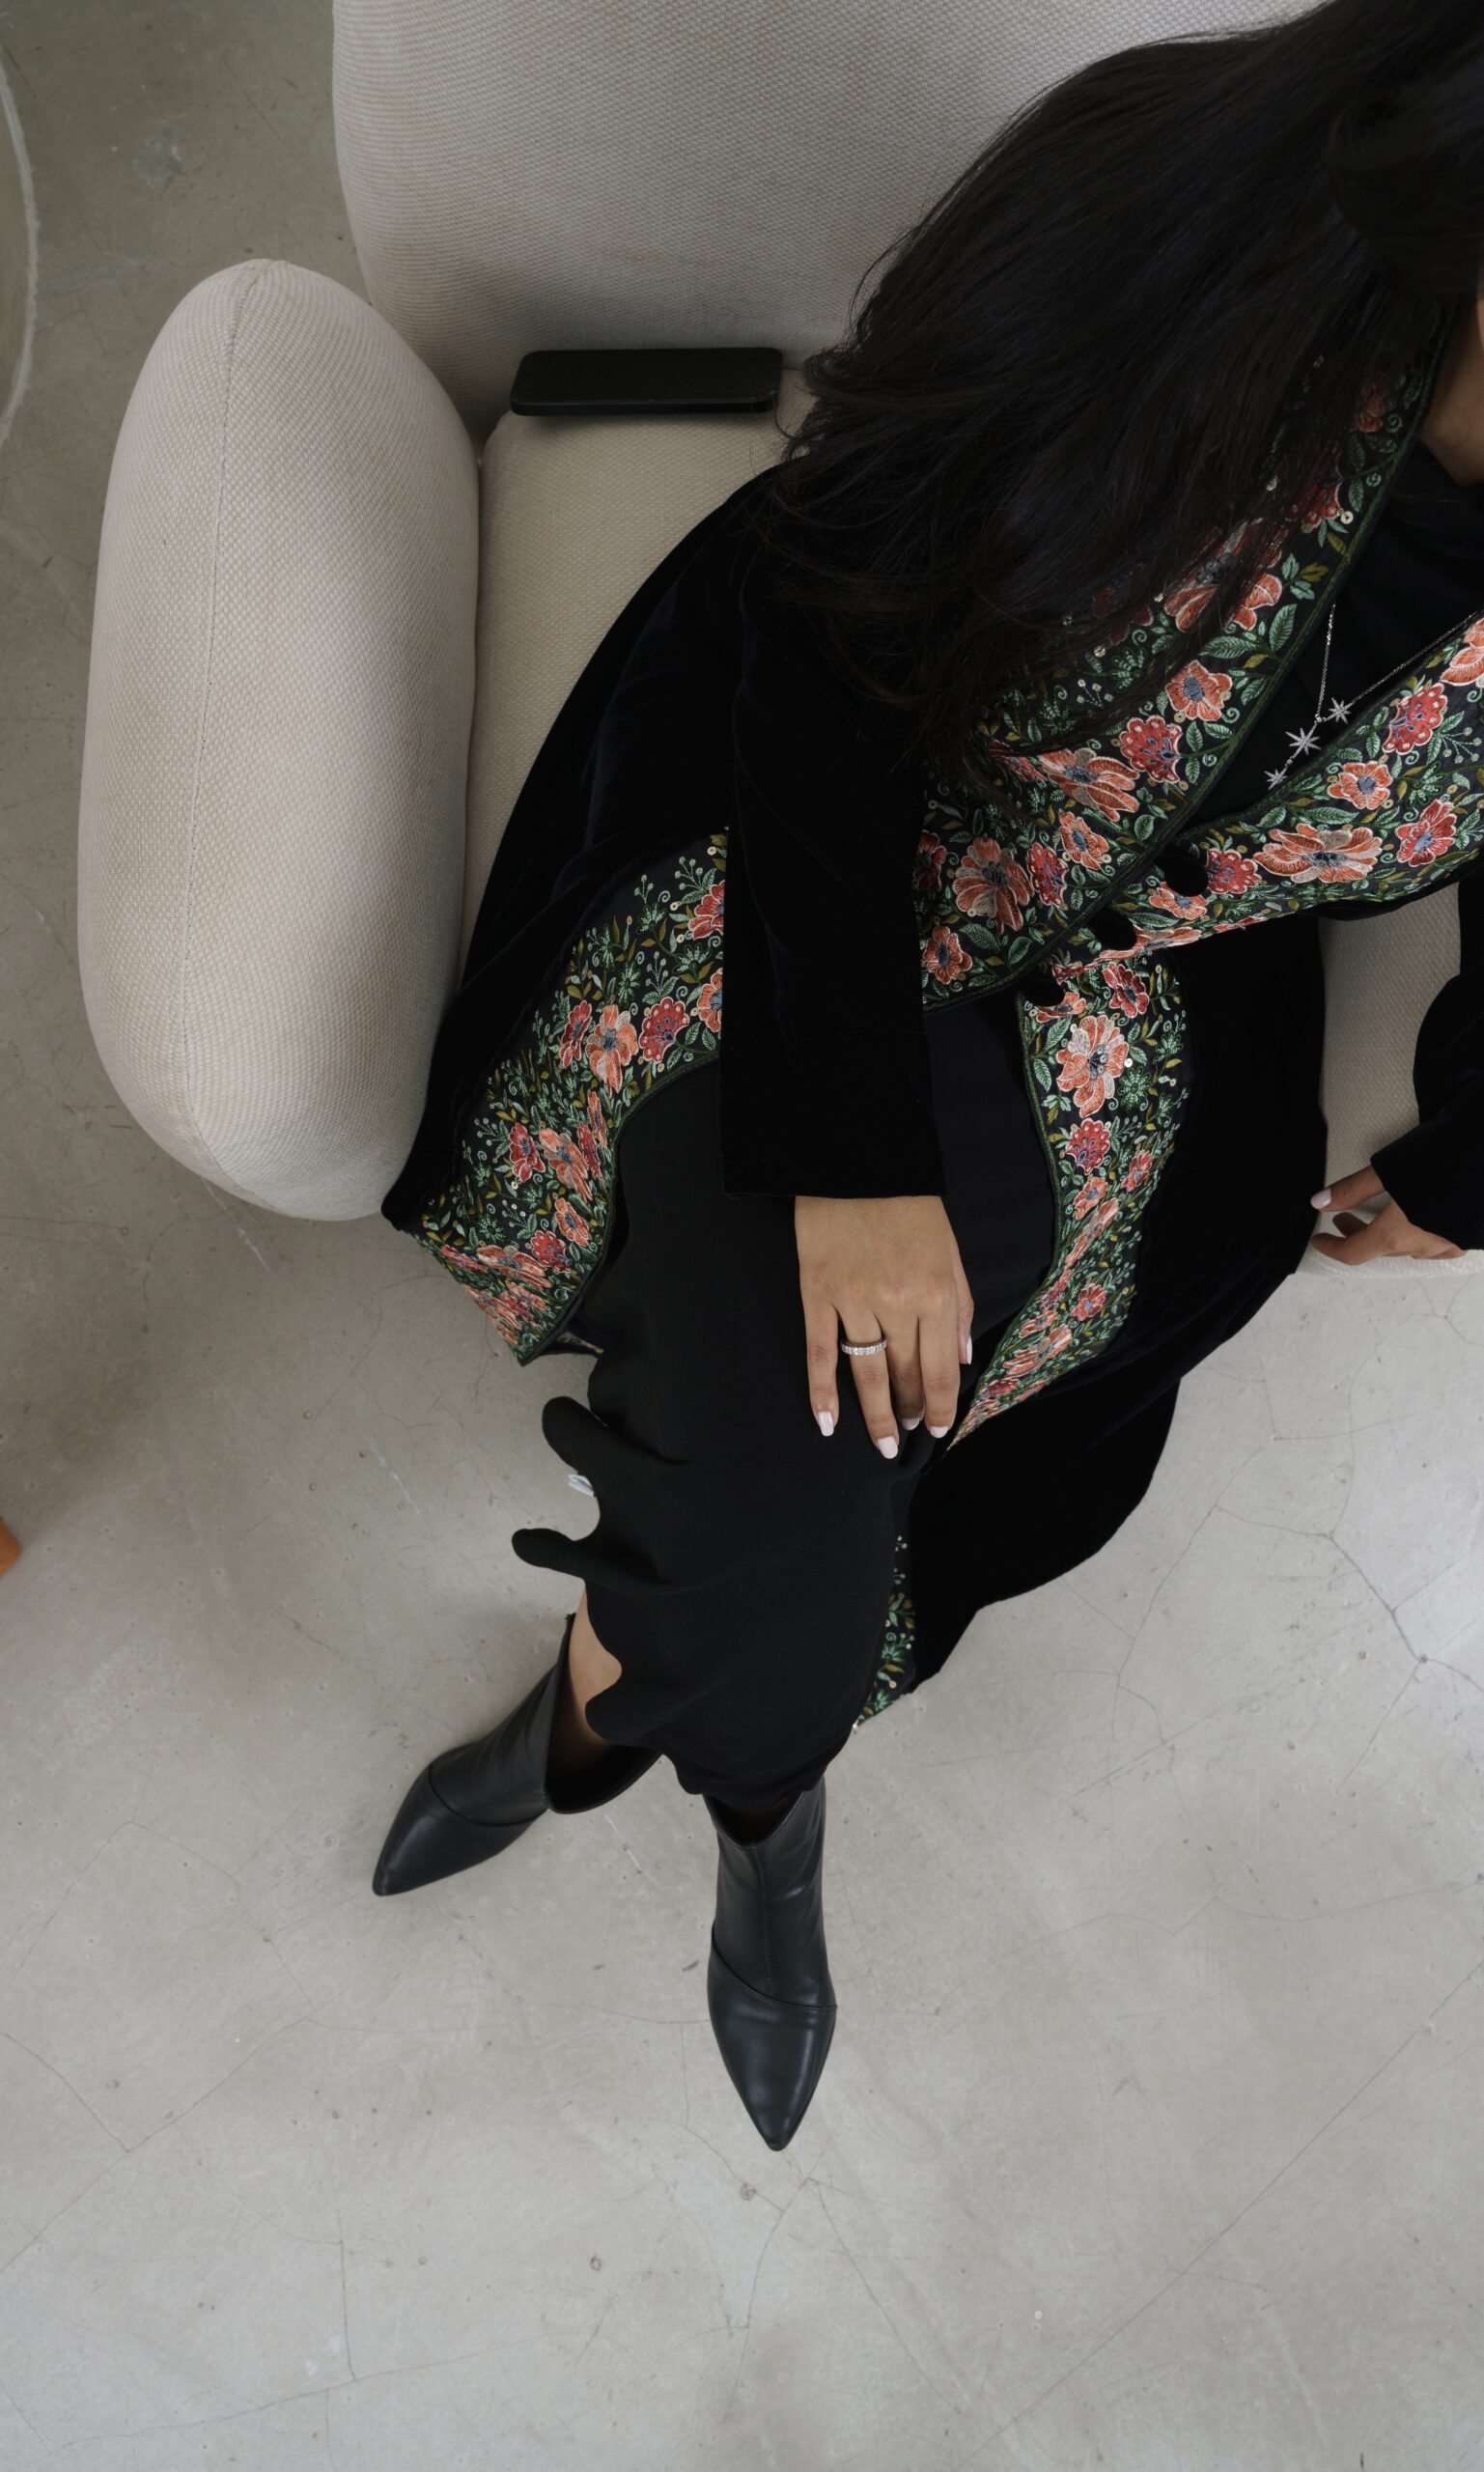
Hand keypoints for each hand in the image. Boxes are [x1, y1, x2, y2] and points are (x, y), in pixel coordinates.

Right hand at [795, 1193, 974, 1454]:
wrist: (856, 1159)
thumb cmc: (910, 1205)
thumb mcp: (950, 1250)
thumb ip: (958, 1306)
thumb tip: (961, 1359)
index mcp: (936, 1293)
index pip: (939, 1369)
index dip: (939, 1406)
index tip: (936, 1429)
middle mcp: (897, 1303)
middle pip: (904, 1375)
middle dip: (909, 1410)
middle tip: (906, 1433)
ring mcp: (854, 1300)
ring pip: (866, 1372)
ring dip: (875, 1413)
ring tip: (882, 1441)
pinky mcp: (817, 1293)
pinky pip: (820, 1352)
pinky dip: (822, 1391)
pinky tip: (827, 1422)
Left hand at [1308, 1166, 1464, 1263]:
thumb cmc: (1443, 1156)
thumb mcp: (1389, 1169)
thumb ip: (1353, 1189)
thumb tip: (1319, 1202)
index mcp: (1398, 1234)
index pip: (1355, 1254)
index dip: (1332, 1248)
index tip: (1320, 1240)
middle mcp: (1425, 1246)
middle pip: (1382, 1250)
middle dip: (1360, 1236)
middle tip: (1346, 1218)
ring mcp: (1452, 1244)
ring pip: (1413, 1249)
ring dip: (1391, 1238)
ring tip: (1382, 1217)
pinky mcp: (1472, 1236)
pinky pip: (1441, 1245)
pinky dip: (1423, 1237)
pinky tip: (1424, 1222)